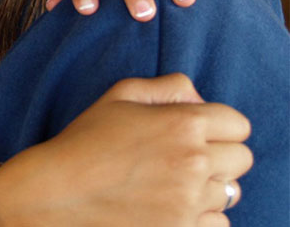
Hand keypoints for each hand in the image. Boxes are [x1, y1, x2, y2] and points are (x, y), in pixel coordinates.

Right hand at [0, 73, 251, 226]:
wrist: (59, 192)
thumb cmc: (87, 139)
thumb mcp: (121, 94)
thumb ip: (168, 86)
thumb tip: (198, 98)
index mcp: (182, 124)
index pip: (238, 123)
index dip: (218, 123)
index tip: (197, 128)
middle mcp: (194, 162)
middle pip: (242, 157)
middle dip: (219, 151)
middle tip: (185, 153)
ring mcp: (191, 202)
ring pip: (231, 190)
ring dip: (210, 184)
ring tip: (174, 179)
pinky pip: (219, 223)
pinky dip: (202, 214)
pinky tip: (172, 203)